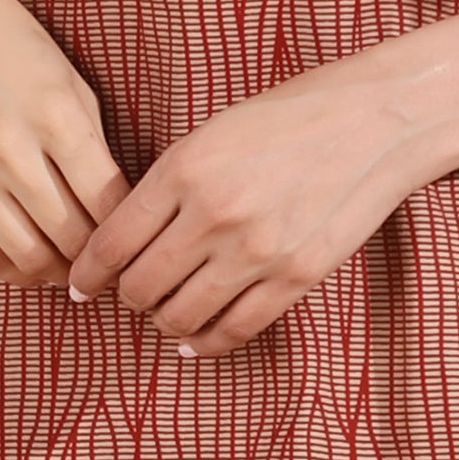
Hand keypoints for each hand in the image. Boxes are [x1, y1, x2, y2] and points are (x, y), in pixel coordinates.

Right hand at [0, 0, 129, 281]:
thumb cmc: (11, 46)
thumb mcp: (69, 83)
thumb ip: (94, 146)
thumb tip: (120, 211)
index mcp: (55, 117)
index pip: (108, 202)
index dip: (129, 232)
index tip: (140, 242)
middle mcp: (10, 150)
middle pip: (71, 237)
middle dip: (99, 260)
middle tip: (113, 265)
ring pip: (28, 256)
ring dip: (59, 272)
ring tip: (76, 269)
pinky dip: (14, 270)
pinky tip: (32, 262)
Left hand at [64, 58, 430, 356]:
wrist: (377, 120)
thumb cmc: (291, 116)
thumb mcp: (213, 131)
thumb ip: (168, 184)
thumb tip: (123, 238)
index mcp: (184, 169)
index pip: (111, 243)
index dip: (86, 273)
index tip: (80, 284)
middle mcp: (214, 215)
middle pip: (139, 288)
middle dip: (126, 297)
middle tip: (129, 293)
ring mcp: (256, 251)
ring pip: (180, 317)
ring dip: (163, 321)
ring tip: (165, 311)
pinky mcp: (295, 277)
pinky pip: (234, 331)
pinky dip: (205, 343)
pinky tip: (195, 339)